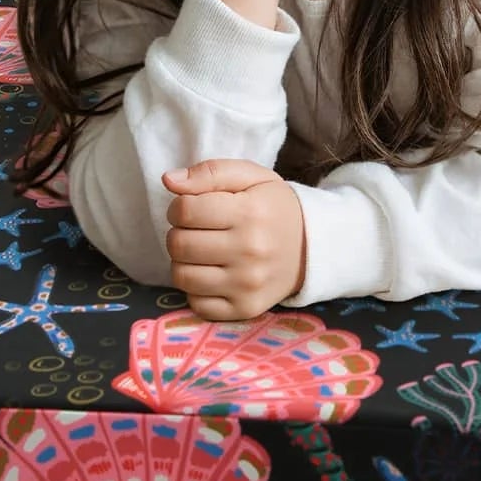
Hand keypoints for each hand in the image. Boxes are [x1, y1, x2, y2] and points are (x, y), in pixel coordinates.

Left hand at [161, 157, 307, 320]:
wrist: (312, 247)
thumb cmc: (272, 207)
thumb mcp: (250, 177)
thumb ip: (210, 172)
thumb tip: (169, 180)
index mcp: (250, 213)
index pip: (184, 211)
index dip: (178, 206)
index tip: (190, 207)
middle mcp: (250, 252)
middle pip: (179, 244)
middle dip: (179, 233)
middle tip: (196, 230)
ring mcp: (248, 285)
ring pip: (182, 276)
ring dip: (184, 261)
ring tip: (203, 251)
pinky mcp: (245, 309)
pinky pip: (197, 304)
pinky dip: (197, 289)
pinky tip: (213, 273)